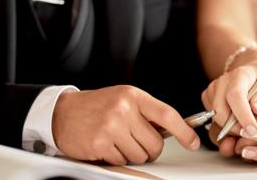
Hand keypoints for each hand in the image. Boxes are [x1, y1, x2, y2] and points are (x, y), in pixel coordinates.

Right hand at [52, 85, 199, 164]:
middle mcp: (124, 109)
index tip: (193, 142)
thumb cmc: (97, 106)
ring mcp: (112, 126)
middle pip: (155, 143)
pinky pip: (122, 161)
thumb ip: (146, 112)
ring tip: (118, 141)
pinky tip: (106, 145)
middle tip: (136, 141)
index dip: (184, 131)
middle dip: (150, 149)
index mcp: (134, 96)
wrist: (63, 112)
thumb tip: (174, 130)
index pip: (167, 114)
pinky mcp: (100, 143)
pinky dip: (116, 158)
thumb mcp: (124, 99)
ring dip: (132, 154)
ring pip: (140, 155)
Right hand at [202, 61, 256, 140]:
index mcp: (240, 74)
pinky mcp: (208, 101)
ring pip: (216, 121)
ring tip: (251, 129)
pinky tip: (242, 127)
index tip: (254, 131)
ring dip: (232, 131)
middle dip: (236, 129)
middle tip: (255, 134)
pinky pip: (214, 123)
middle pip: (220, 111)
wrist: (254, 74)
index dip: (243, 116)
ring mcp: (213, 91)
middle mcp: (222, 82)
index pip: (235, 95)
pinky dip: (227, 131)